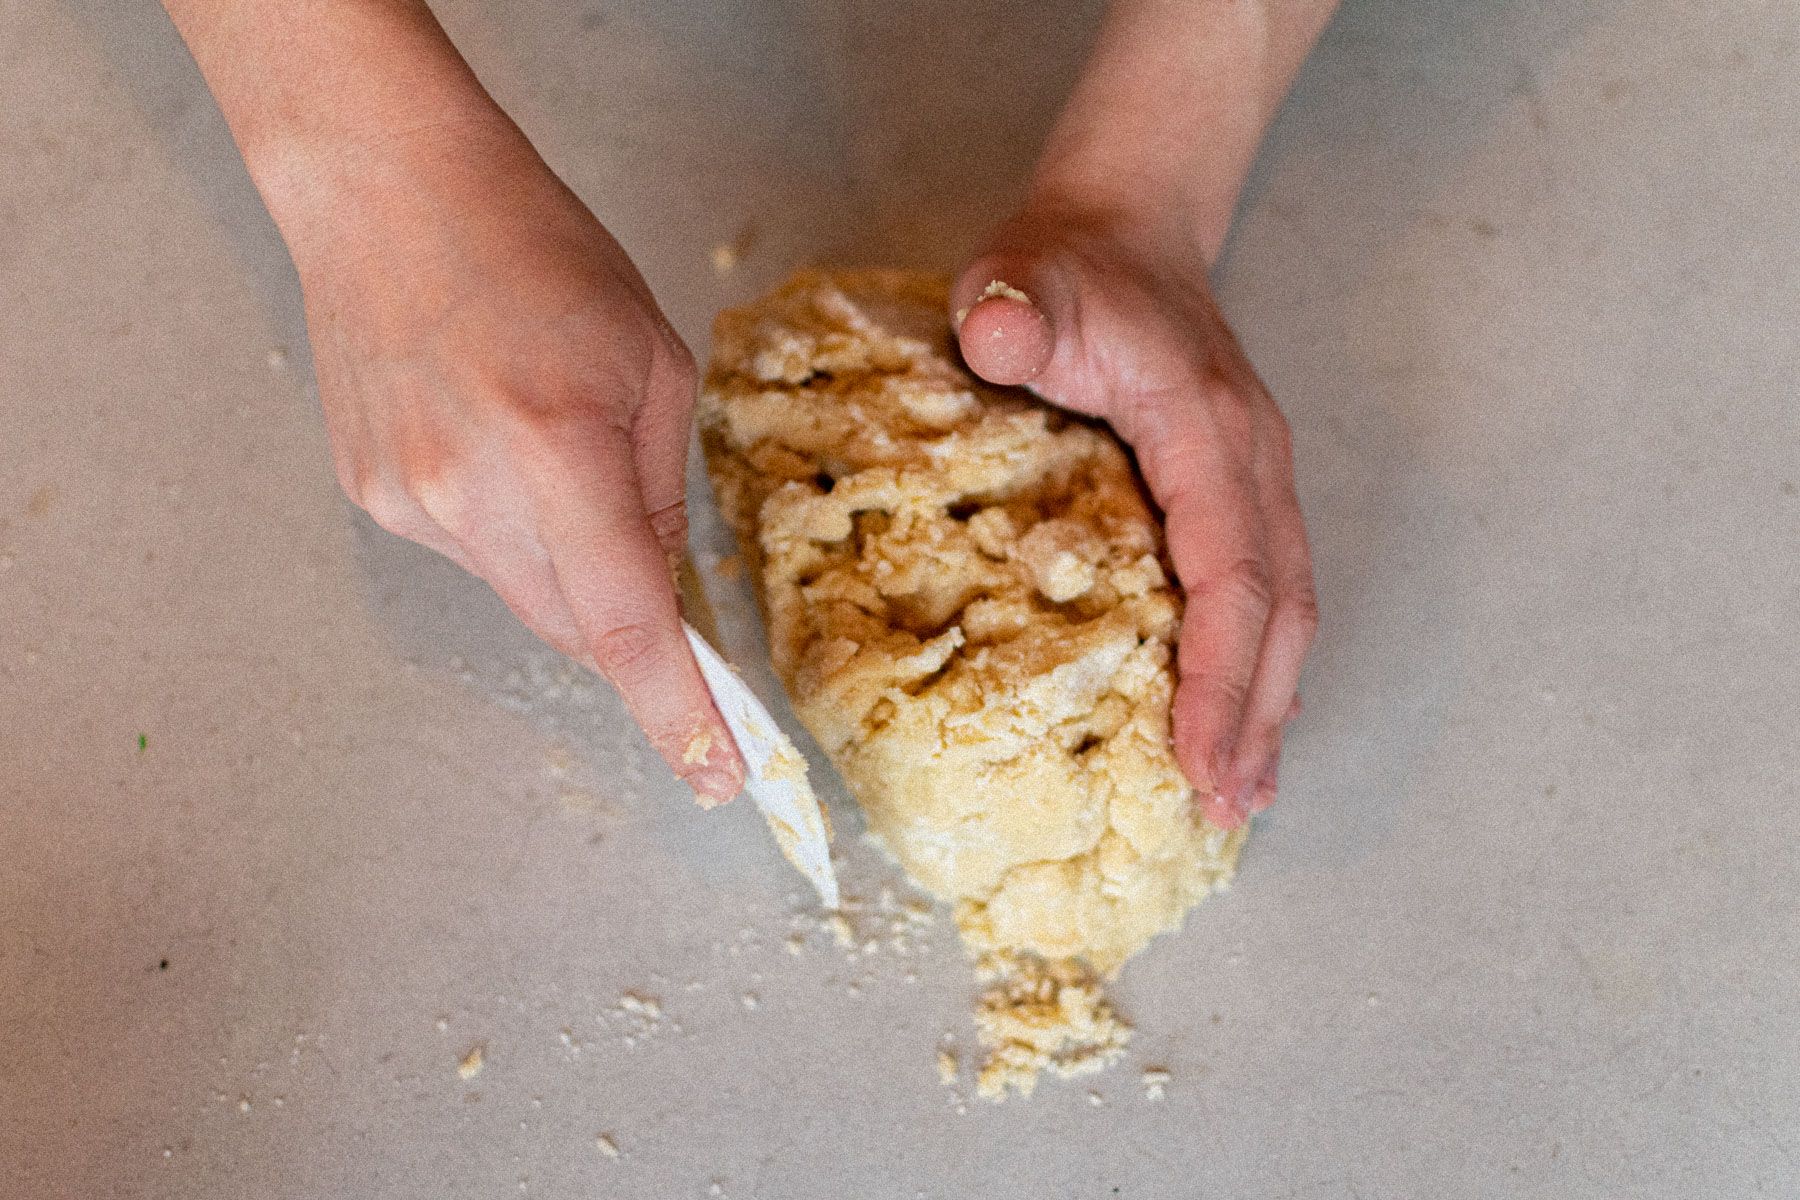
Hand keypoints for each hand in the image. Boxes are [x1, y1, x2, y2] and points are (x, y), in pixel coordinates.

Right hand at [286, 121, 743, 803]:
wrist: (387, 191)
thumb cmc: (538, 252)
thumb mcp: (649, 362)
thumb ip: (660, 491)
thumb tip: (661, 586)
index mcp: (554, 453)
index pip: (625, 625)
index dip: (675, 709)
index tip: (714, 775)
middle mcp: (468, 495)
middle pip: (573, 627)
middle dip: (627, 624)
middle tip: (660, 579)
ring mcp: (407, 502)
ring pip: (520, 594)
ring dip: (564, 566)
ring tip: (555, 451)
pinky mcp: (372, 496)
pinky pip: (468, 551)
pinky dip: (508, 529)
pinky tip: (498, 444)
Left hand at [953, 202, 1317, 827]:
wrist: (1123, 226)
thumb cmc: (1066, 265)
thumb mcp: (1022, 275)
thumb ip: (1012, 305)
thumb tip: (995, 333)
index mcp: (1207, 432)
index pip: (1233, 575)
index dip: (1223, 675)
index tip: (1201, 761)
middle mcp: (1251, 465)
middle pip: (1280, 611)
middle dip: (1257, 716)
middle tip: (1224, 810)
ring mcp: (1254, 480)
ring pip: (1287, 611)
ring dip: (1269, 705)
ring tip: (1242, 796)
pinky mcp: (1236, 495)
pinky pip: (1265, 594)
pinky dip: (1258, 668)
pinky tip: (1240, 722)